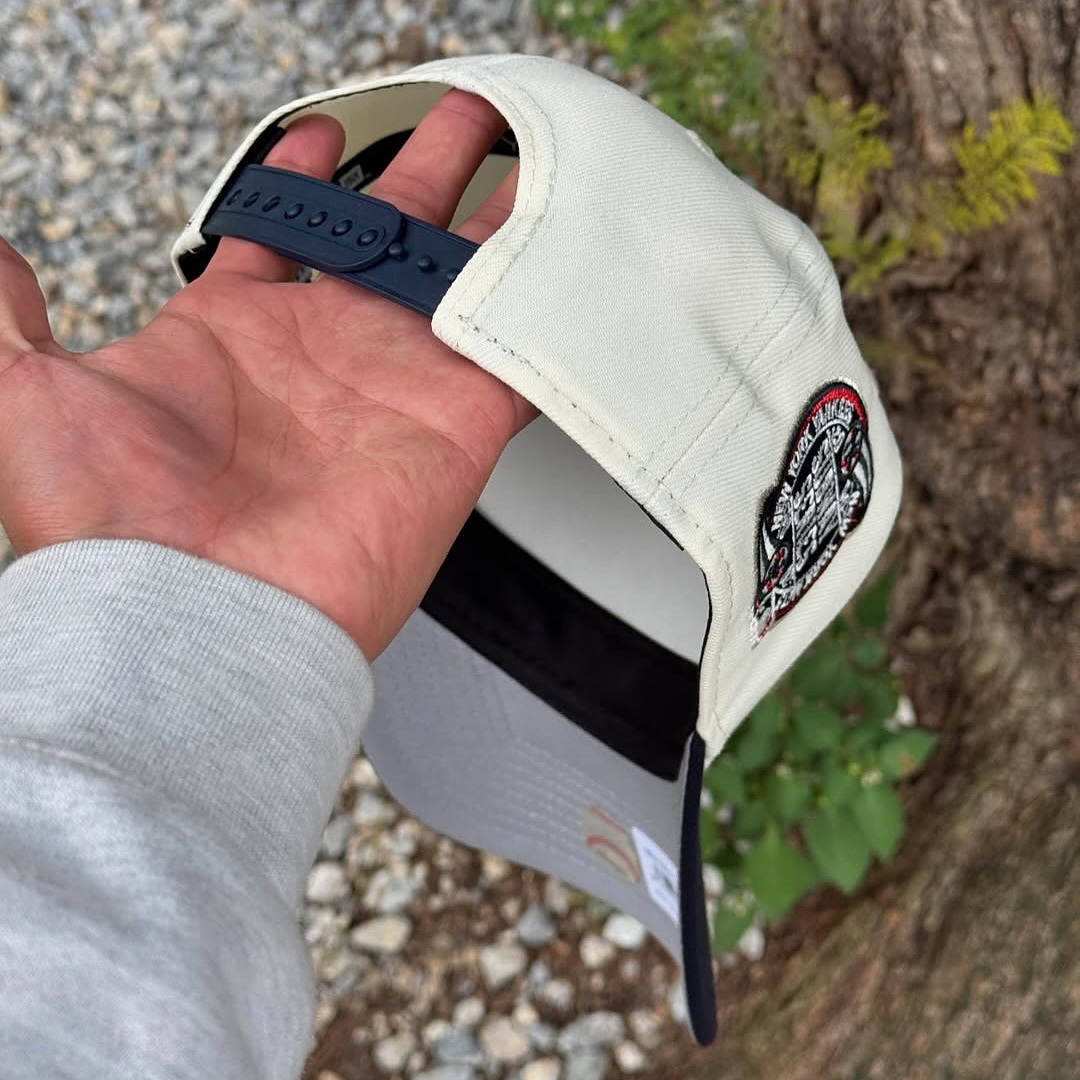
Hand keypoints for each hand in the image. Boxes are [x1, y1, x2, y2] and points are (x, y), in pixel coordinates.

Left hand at [0, 92, 537, 660]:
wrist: (201, 623)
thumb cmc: (108, 526)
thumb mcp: (25, 391)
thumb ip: (9, 311)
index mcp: (237, 333)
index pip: (282, 234)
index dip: (298, 178)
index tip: (319, 136)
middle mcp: (326, 355)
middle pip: (389, 237)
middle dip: (425, 173)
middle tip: (465, 120)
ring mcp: (398, 386)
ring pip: (464, 281)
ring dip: (500, 224)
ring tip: (539, 161)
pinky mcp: (458, 425)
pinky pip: (517, 350)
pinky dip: (546, 302)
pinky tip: (570, 248)